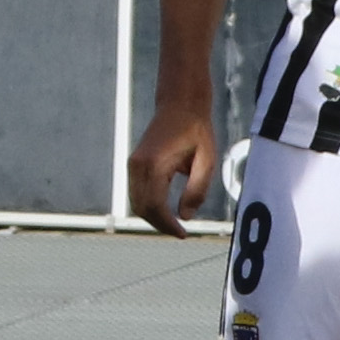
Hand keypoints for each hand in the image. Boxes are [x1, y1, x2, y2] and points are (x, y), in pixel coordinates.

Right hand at [126, 102, 220, 235]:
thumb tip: (185, 217)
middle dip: (160, 224)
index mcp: (155, 164)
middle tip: (180, 233)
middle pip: (142, 207)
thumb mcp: (206, 161)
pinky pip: (137, 193)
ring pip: (136, 202)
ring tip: (174, 225)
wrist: (180, 105)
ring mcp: (133, 164)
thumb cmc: (196, 131)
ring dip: (153, 217)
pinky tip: (165, 211)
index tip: (183, 234)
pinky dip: (149, 206)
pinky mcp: (134, 164)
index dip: (168, 224)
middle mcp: (138, 165)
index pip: (155, 205)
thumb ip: (197, 190)